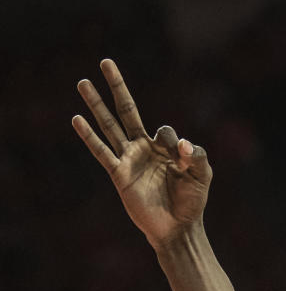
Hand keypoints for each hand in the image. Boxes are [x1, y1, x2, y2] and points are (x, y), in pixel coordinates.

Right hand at [73, 59, 211, 249]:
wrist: (178, 228)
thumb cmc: (191, 202)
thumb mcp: (202, 175)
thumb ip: (197, 155)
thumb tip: (181, 143)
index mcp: (163, 147)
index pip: (164, 131)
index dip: (174, 144)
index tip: (182, 160)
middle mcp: (143, 148)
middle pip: (126, 110)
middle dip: (117, 86)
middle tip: (105, 62)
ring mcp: (129, 160)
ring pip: (110, 126)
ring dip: (96, 104)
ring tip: (83, 83)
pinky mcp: (119, 175)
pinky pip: (102, 152)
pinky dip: (90, 136)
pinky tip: (77, 119)